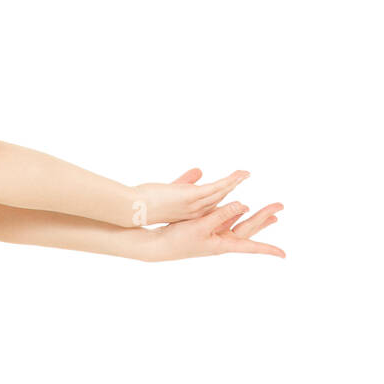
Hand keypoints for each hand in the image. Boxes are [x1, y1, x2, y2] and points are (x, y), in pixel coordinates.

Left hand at [130, 168, 250, 225]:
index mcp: (188, 213)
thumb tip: (199, 170)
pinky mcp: (192, 197)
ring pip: (221, 194)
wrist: (134, 210)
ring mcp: (194, 205)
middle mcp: (194, 212)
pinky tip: (241, 175)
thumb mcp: (168, 192)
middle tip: (249, 198)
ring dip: (235, 183)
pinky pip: (217, 188)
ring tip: (246, 175)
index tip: (236, 201)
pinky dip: (231, 180)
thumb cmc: (145, 204)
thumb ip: (184, 181)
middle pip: (219, 203)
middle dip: (235, 202)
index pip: (210, 208)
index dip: (223, 205)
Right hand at [151, 200, 285, 259]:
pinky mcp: (206, 230)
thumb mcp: (202, 225)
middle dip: (265, 218)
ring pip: (241, 224)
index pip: (251, 246)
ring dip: (256, 218)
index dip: (268, 249)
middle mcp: (222, 241)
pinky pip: (227, 220)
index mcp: (223, 244)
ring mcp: (214, 235)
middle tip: (280, 206)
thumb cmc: (178, 240)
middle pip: (249, 228)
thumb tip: (244, 204)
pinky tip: (242, 208)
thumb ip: (223, 214)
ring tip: (272, 215)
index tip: (284, 255)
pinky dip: (237, 214)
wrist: (158, 246)